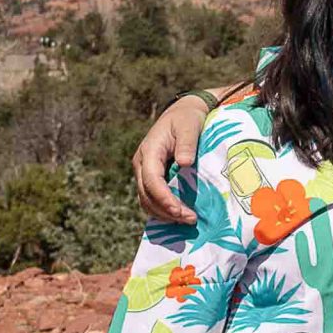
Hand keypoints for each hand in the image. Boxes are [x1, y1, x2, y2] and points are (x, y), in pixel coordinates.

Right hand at [133, 94, 213, 222]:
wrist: (182, 112)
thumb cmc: (187, 118)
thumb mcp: (189, 126)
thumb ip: (187, 143)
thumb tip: (184, 163)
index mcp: (149, 152)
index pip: (152, 180)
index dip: (164, 198)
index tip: (179, 210)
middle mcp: (142, 164)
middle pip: (147, 195)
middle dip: (166, 210)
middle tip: (190, 219)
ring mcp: (144, 171)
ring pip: (146, 200)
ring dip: (164, 213)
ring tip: (187, 220)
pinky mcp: (151, 176)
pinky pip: (151, 198)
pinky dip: (162, 209)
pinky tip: (179, 215)